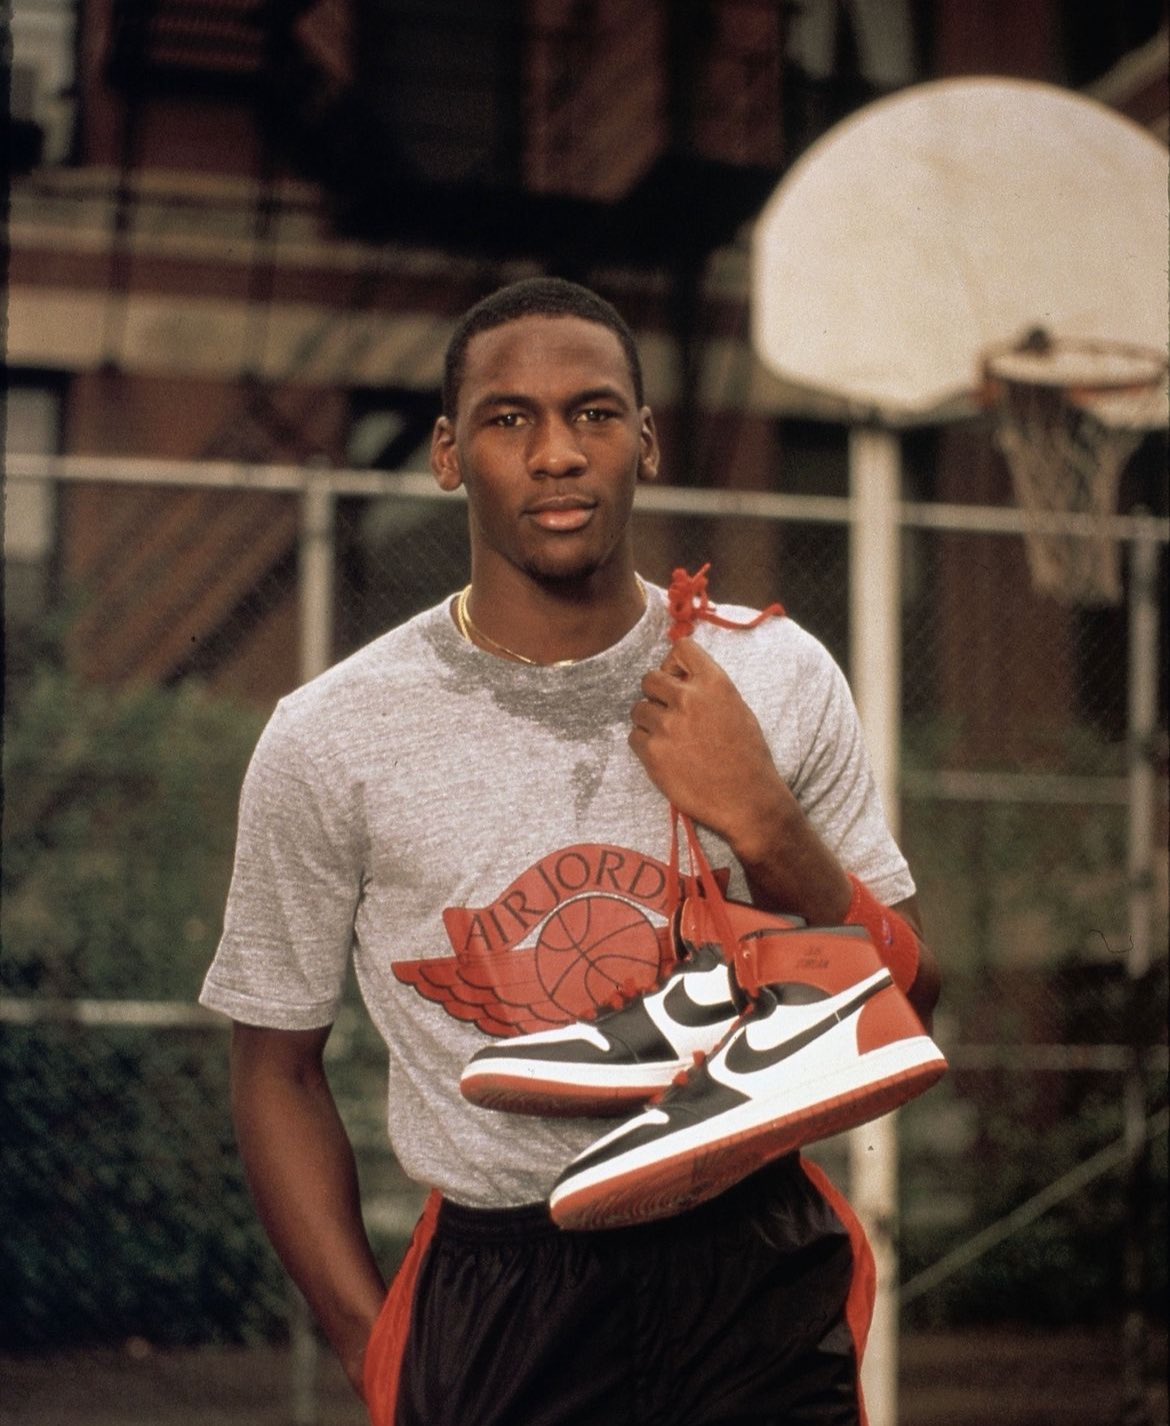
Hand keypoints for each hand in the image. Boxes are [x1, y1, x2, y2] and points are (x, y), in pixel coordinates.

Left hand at [628, 638, 790, 857]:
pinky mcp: (653, 753)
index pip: (681, 648)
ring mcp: (667, 726)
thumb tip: (679, 678)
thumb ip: (707, 689)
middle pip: (649, 679)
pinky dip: (645, 746)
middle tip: (670, 714)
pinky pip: (634, 737)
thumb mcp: (737, 709)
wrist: (747, 800)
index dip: (674, 664)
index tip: (677, 680)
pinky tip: (667, 757)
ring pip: (638, 710)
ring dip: (649, 722)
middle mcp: (688, 699)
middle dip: (656, 695)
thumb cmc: (747, 756)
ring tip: (671, 740)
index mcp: (714, 683)